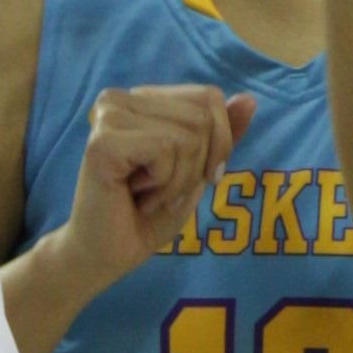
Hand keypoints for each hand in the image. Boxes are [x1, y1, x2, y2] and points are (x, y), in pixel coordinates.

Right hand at [50, 79, 259, 312]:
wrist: (106, 255)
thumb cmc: (146, 216)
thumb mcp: (197, 172)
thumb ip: (220, 135)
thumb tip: (249, 99)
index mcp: (140, 99)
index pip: (208, 97)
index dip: (219, 142)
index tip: (195, 177)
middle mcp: (119, 99)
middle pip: (202, 117)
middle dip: (196, 166)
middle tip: (161, 190)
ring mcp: (107, 116)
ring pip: (188, 136)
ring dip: (178, 180)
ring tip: (147, 195)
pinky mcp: (103, 142)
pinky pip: (166, 150)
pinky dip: (164, 184)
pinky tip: (134, 196)